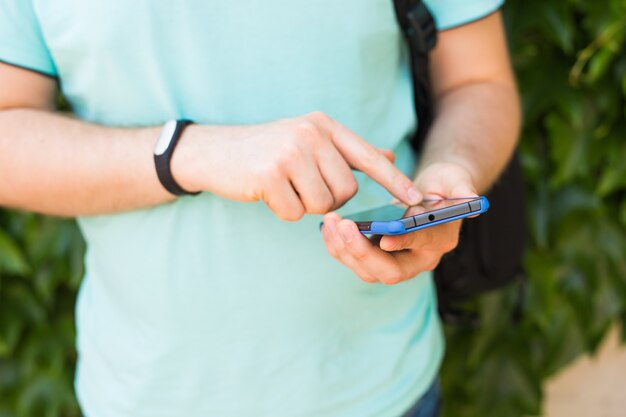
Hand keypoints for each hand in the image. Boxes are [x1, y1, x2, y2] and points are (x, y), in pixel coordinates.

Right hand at [172, 112, 421, 219]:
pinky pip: (295, 212)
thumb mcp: (309, 139)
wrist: (215, 152)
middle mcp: (310, 133)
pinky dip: (283, 210)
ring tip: (284, 186)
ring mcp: (289, 152)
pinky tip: (268, 193)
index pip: (367, 156)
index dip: (394, 180)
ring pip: (322, 205)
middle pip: (346, 190)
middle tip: (302, 186)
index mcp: (324, 125)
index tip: (418, 199)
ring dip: (304, 205)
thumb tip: (387, 154)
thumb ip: (347, 150)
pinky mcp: (270, 174)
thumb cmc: (267, 150)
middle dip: (328, 200)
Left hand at [321, 162, 476, 283]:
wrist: (433, 195)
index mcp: (440, 241)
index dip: (404, 242)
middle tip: (344, 227)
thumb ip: (463, 188)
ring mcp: (395, 262)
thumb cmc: (446, 185)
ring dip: (345, 250)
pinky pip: (354, 261)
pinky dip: (338, 247)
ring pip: (367, 271)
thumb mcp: (457, 180)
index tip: (385, 237)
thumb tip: (472, 201)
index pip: (421, 246)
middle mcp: (418, 260)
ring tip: (331, 223)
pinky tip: (327, 227)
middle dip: (363, 252)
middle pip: (389, 271)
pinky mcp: (377, 258)